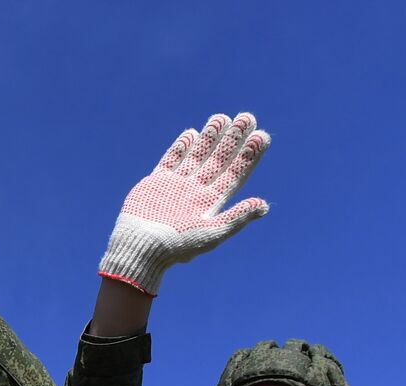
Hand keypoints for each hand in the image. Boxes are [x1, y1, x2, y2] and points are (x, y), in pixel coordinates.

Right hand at [99, 113, 269, 294]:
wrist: (141, 247)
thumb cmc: (176, 246)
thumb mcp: (212, 234)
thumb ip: (237, 218)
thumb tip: (264, 206)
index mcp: (211, 202)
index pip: (235, 173)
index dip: (249, 155)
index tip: (262, 136)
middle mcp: (196, 191)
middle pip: (219, 159)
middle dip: (233, 139)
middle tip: (247, 117)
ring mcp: (176, 185)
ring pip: (197, 155)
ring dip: (210, 137)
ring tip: (222, 117)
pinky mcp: (156, 182)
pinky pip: (171, 160)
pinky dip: (180, 147)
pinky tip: (192, 133)